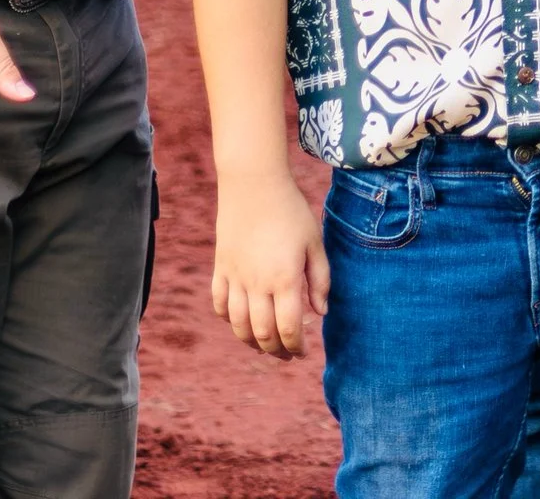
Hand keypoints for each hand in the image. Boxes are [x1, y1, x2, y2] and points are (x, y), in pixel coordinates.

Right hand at [212, 170, 328, 360]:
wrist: (253, 184)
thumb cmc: (290, 211)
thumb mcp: (315, 243)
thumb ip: (320, 280)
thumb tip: (320, 313)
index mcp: (284, 279)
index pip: (288, 328)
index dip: (296, 346)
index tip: (303, 352)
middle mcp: (257, 284)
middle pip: (262, 334)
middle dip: (275, 351)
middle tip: (286, 355)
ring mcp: (235, 278)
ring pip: (238, 325)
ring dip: (251, 342)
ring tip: (264, 346)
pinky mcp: (221, 268)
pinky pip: (219, 304)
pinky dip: (229, 319)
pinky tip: (241, 321)